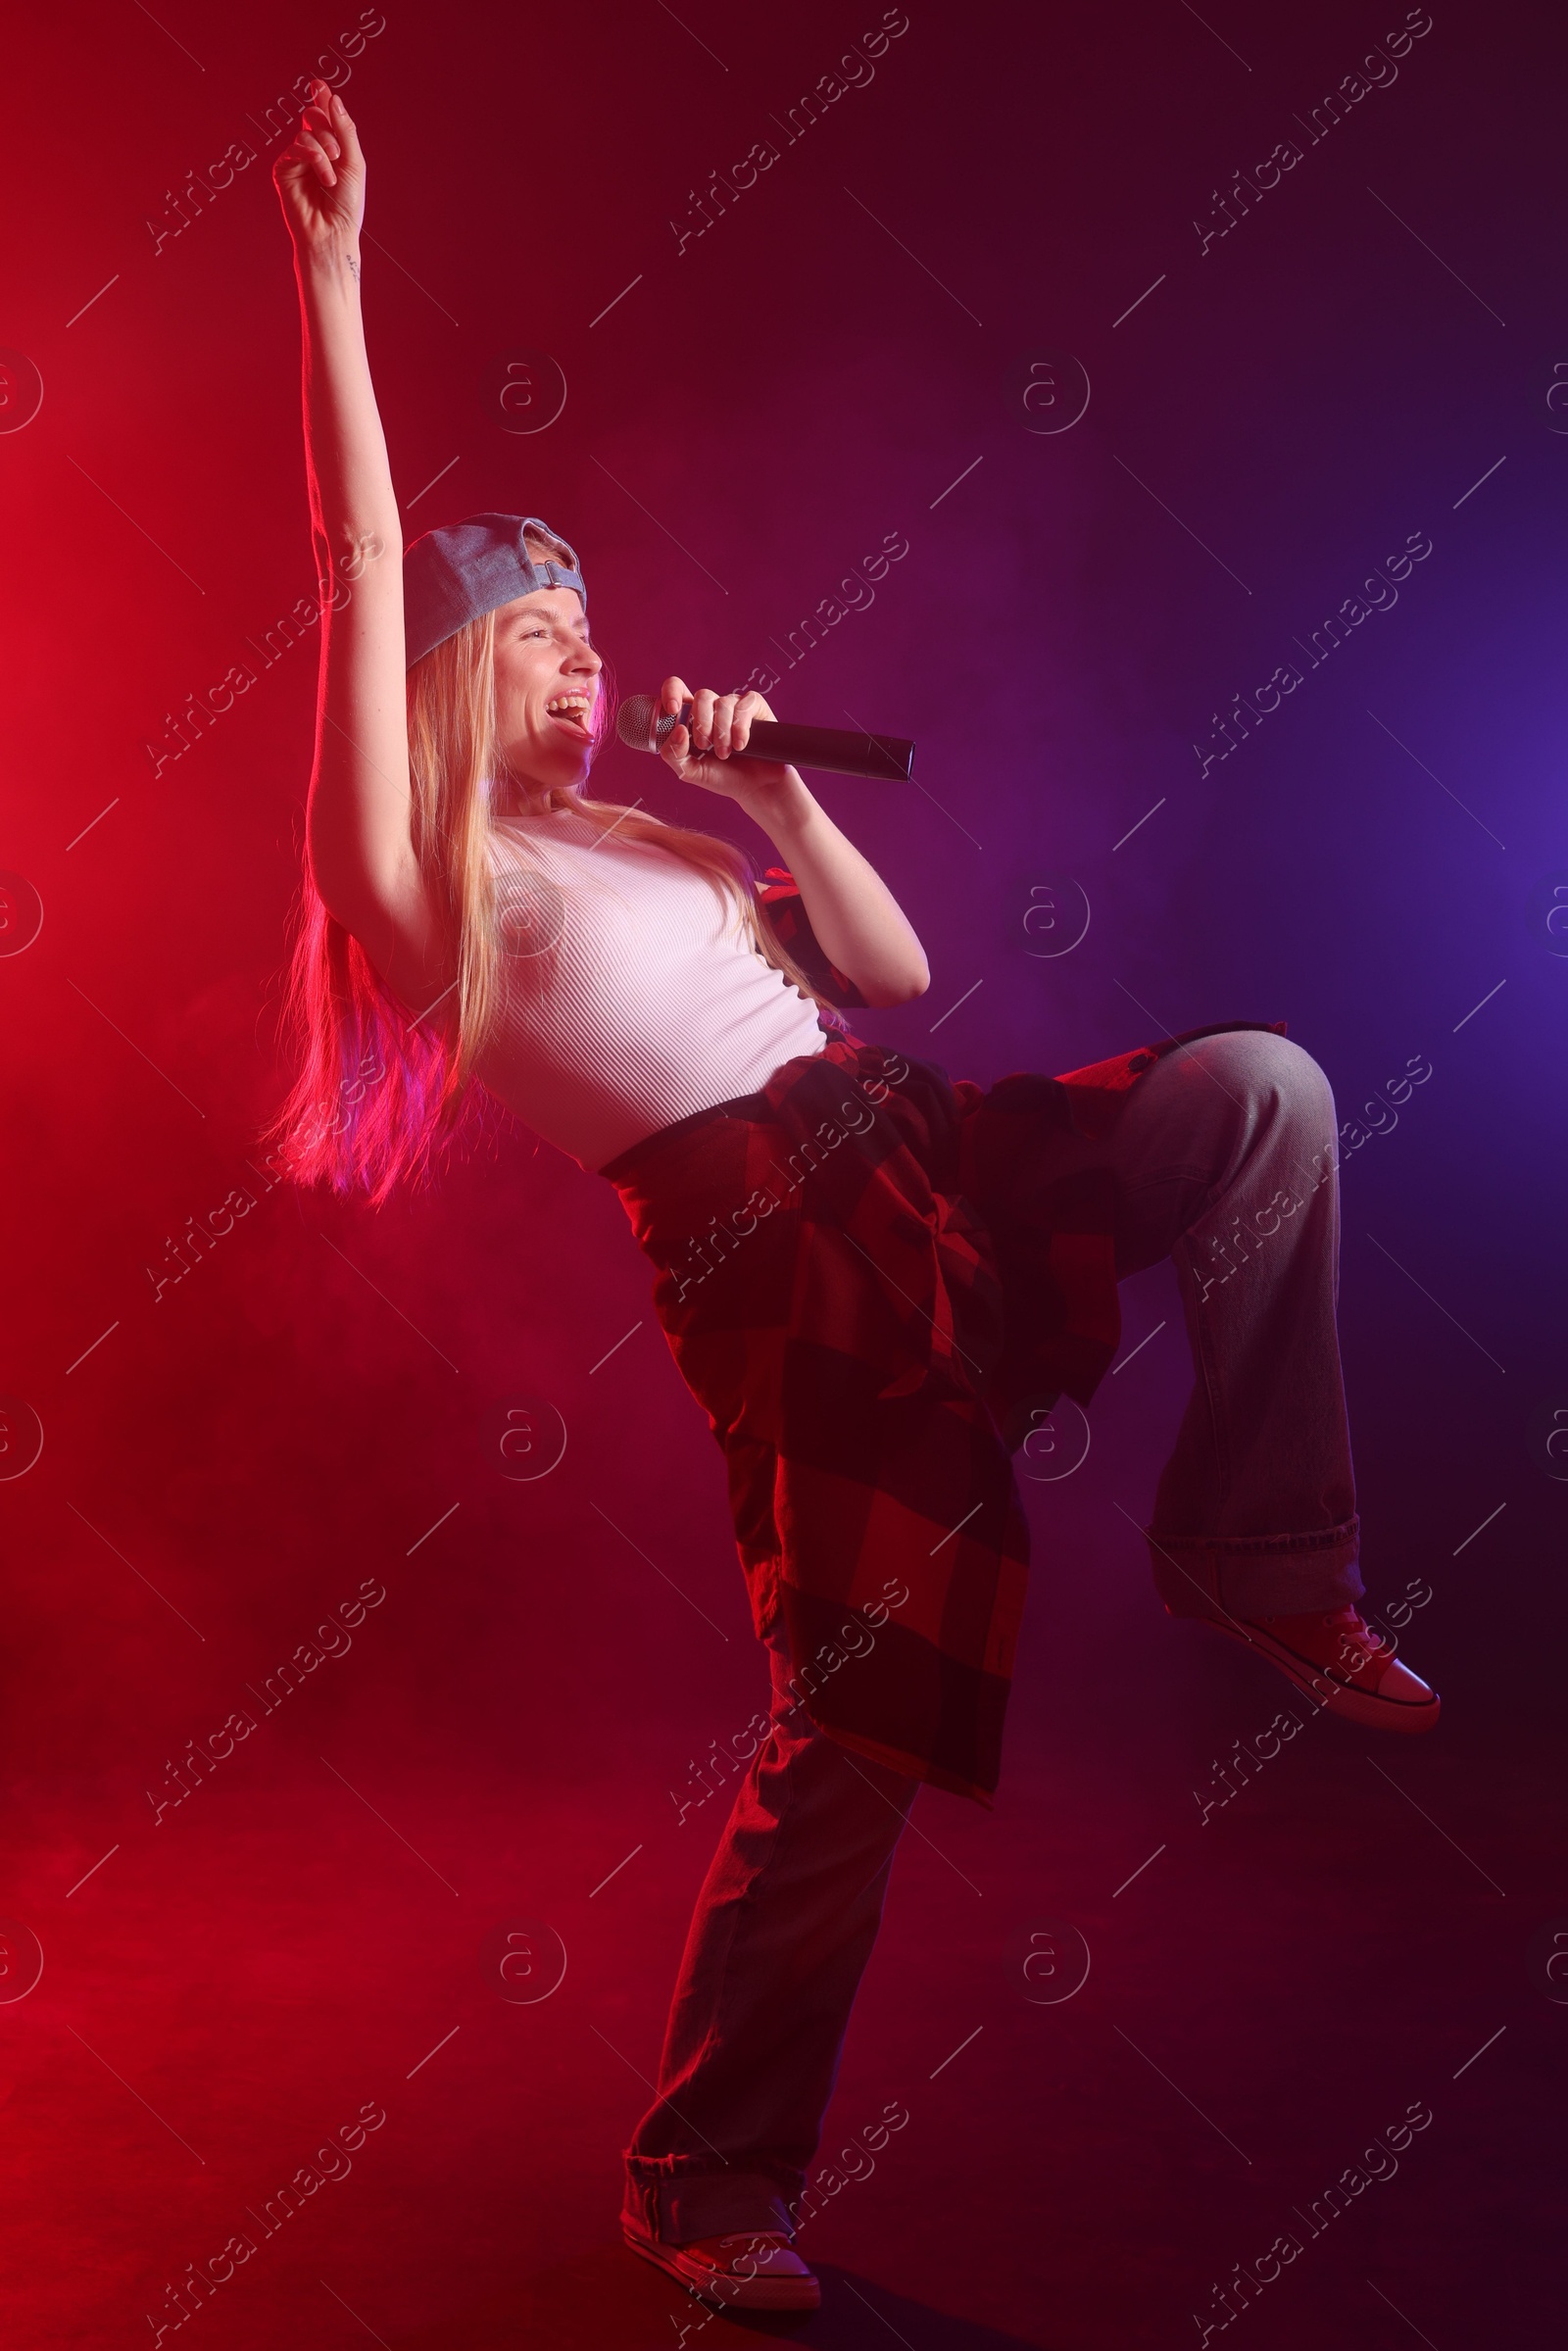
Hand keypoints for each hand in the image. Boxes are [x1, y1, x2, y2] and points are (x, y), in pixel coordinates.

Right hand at [274, 82, 365, 260]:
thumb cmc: (346, 205)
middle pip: (314, 117)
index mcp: (331, 148)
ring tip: (332, 175)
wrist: (333, 233)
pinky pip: (296, 147)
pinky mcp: (283, 169)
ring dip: (324, 149)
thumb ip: (345, 130)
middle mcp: (313, 151)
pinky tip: (324, 178)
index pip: (324, 115)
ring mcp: (297, 160)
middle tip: (337, 154)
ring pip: (306, 133)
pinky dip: (313, 158)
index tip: (318, 85)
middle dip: (328, 129)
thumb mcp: (354, 163)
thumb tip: (333, 98)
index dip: (322, 98)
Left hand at [656, 676, 800, 809]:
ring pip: (723, 703)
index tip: (673, 710)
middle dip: (702, 723)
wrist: (755, 787)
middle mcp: (712, 708)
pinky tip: (741, 745)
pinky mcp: (754, 707)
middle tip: (705, 746)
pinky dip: (740, 728)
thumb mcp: (689, 771)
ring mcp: (734, 706)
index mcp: (692, 717)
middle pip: (702, 695)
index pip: (676, 688)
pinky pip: (744, 706)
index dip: (672, 692)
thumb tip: (678, 730)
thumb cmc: (723, 776)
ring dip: (722, 733)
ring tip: (725, 753)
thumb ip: (673, 754)